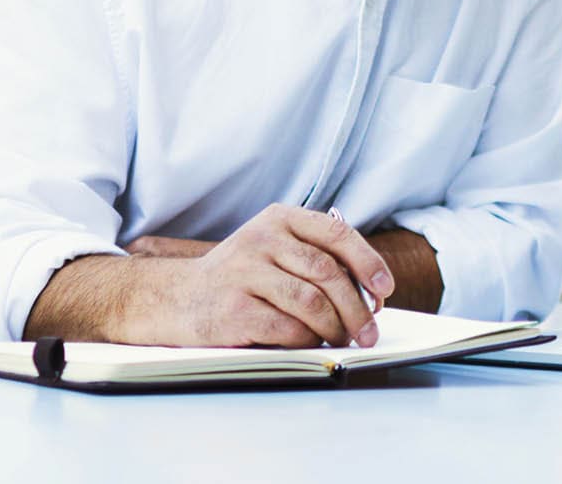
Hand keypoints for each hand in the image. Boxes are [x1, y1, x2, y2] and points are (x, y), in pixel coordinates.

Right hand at [120, 204, 393, 349]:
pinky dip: (307, 340)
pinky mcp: (233, 309)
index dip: (368, 262)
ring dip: (335, 327)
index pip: (336, 233)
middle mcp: (262, 238)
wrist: (176, 298)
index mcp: (279, 219)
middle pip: (328, 272)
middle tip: (369, 332)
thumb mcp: (273, 250)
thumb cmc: (239, 278)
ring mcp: (245, 272)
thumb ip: (315, 259)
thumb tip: (369, 294)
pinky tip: (309, 344)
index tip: (385, 289)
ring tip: (341, 340)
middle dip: (357, 307)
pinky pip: (287, 328)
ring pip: (312, 302)